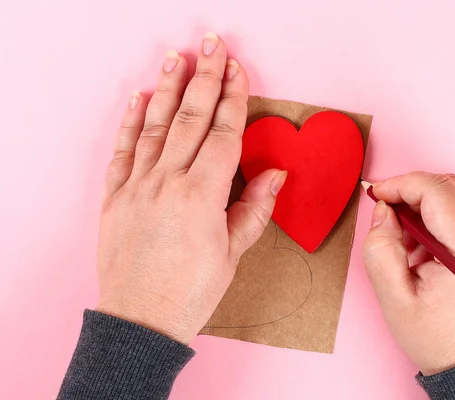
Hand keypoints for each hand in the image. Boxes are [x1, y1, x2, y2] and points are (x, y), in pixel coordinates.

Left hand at [96, 33, 286, 344]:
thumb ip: (253, 208)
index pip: (222, 134)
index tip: (238, 70)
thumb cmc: (191, 291)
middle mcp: (167, 182)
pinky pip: (122, 151)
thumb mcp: (233, 253)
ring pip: (154, 126)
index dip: (233, 98)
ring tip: (176, 57)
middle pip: (190, 118)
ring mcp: (137, 186)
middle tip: (212, 44)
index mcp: (202, 196)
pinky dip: (130, 121)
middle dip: (205, 77)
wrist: (140, 320)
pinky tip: (137, 97)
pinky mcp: (115, 196)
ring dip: (167, 88)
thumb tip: (276, 175)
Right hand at [362, 172, 454, 374]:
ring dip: (425, 201)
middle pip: (450, 185)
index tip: (376, 194)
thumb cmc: (439, 338)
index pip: (437, 191)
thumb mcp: (395, 299)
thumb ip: (380, 249)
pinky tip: (421, 242)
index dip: (401, 184)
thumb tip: (382, 212)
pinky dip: (438, 213)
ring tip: (403, 235)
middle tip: (385, 209)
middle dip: (412, 188)